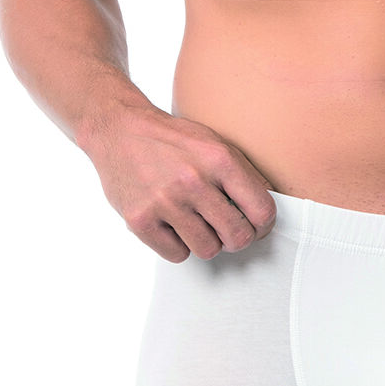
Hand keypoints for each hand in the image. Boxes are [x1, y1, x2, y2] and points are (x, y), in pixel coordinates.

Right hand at [83, 102, 277, 262]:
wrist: (118, 130)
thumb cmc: (171, 139)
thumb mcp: (214, 143)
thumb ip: (242, 174)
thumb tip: (266, 209)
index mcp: (219, 159)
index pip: (262, 211)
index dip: (264, 225)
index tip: (257, 225)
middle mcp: (193, 181)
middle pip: (238, 237)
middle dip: (238, 238)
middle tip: (228, 229)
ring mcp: (165, 202)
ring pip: (208, 250)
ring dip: (207, 241)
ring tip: (196, 222)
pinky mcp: (140, 220)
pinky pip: (177, 255)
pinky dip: (178, 244)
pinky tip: (172, 224)